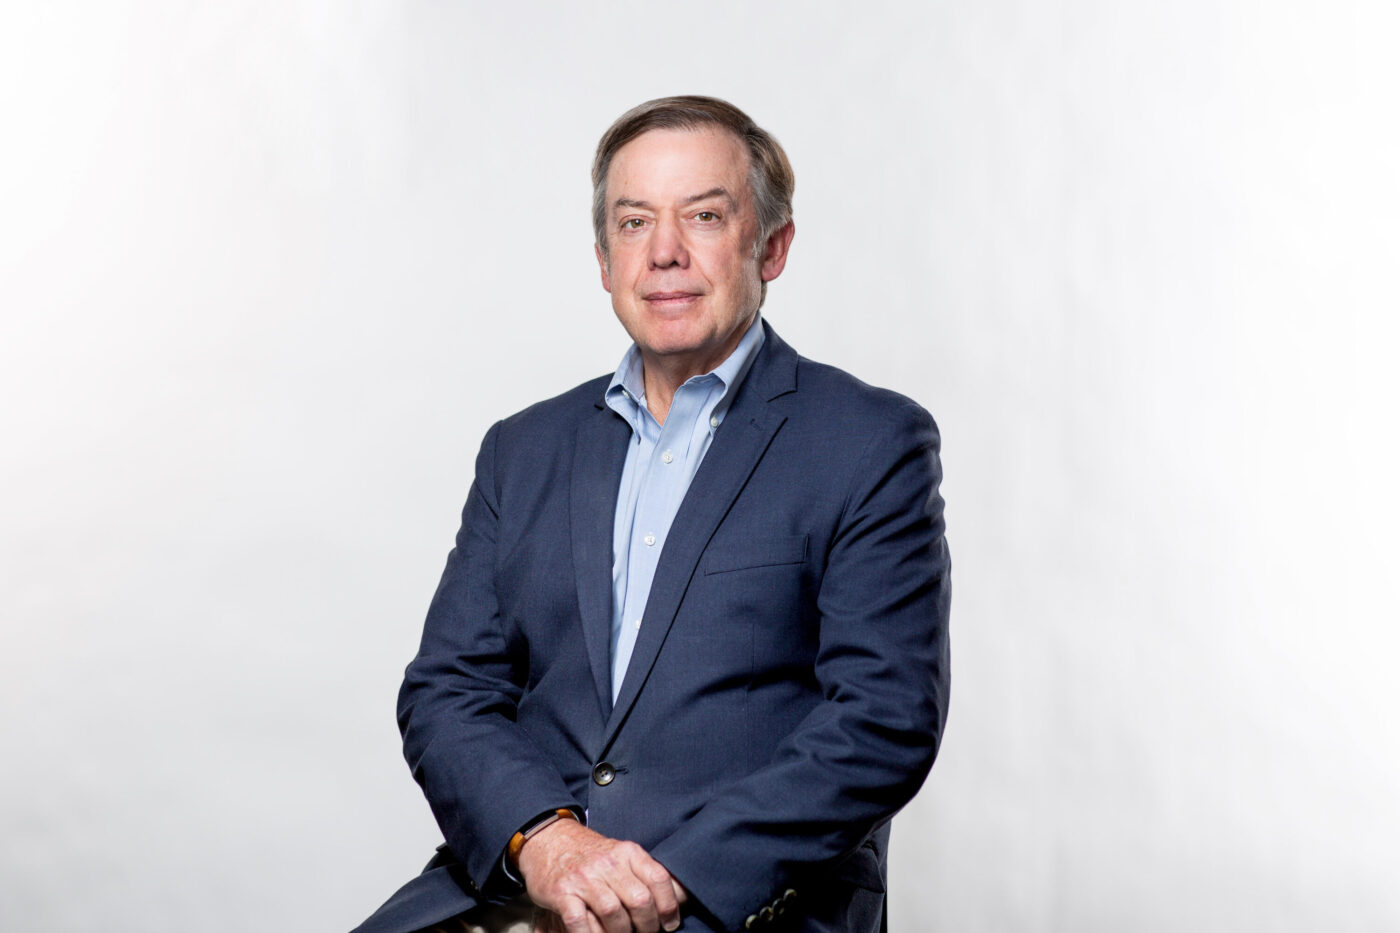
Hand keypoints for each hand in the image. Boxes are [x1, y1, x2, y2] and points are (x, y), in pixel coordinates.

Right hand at [517, 818, 685, 932]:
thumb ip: (643, 873)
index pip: (658, 879)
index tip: (670, 925)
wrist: (548, 840)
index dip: (669, 907)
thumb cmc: (591, 855)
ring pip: (614, 913)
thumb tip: (676, 899)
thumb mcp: (620, 854)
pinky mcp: (561, 893)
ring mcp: (583, 878)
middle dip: (647, 926)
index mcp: (628, 852)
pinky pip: (580, 922)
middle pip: (640, 900)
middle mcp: (608, 863)